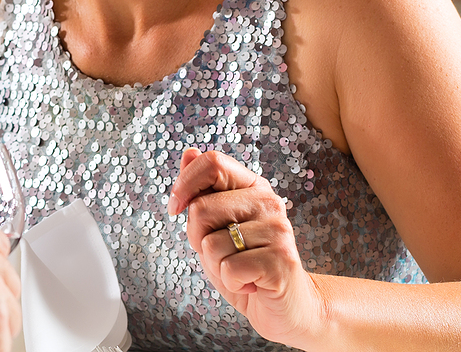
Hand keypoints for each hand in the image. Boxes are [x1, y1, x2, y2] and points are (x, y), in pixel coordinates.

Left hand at [169, 148, 325, 346]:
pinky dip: (231, 283)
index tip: (176, 209)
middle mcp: (269, 201)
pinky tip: (251, 284)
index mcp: (252, 186)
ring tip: (240, 269)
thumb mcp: (214, 227)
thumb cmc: (245, 265)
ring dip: (216, 265)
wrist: (284, 308)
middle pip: (201, 208)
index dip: (184, 184)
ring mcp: (278, 229)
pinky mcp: (281, 260)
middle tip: (223, 253)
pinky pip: (229, 268)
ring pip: (211, 243)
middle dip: (197, 239)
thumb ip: (201, 192)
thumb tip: (189, 152)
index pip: (212, 162)